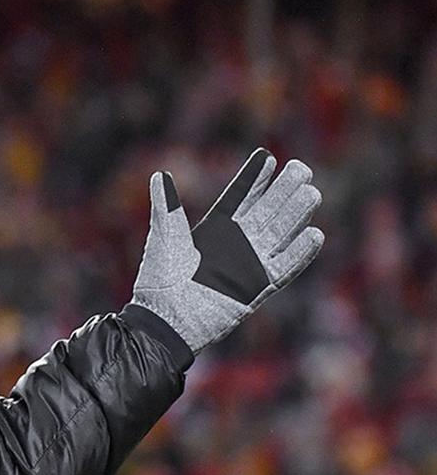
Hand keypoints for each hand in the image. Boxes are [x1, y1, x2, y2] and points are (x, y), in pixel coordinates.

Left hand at [131, 148, 323, 352]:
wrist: (165, 318)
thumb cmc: (160, 278)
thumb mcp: (165, 236)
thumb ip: (167, 206)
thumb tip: (160, 175)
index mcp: (213, 231)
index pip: (239, 199)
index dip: (253, 179)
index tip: (268, 157)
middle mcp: (235, 245)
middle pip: (266, 211)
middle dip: (284, 190)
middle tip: (301, 167)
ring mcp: (248, 265)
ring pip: (280, 233)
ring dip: (296, 214)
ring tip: (311, 192)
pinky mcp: (257, 287)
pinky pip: (285, 268)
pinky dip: (300, 253)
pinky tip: (314, 234)